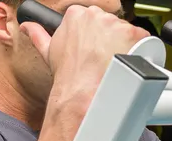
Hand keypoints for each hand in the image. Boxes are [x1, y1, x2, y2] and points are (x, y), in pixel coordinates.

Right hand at [21, 6, 148, 95]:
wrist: (82, 93)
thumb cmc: (68, 75)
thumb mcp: (49, 52)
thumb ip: (38, 35)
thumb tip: (28, 28)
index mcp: (77, 15)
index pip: (94, 19)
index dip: (98, 36)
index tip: (97, 49)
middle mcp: (96, 15)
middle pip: (111, 24)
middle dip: (112, 39)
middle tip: (108, 59)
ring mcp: (116, 24)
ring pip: (127, 32)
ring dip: (126, 46)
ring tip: (117, 64)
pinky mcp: (133, 34)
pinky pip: (143, 39)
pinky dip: (140, 51)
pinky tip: (130, 64)